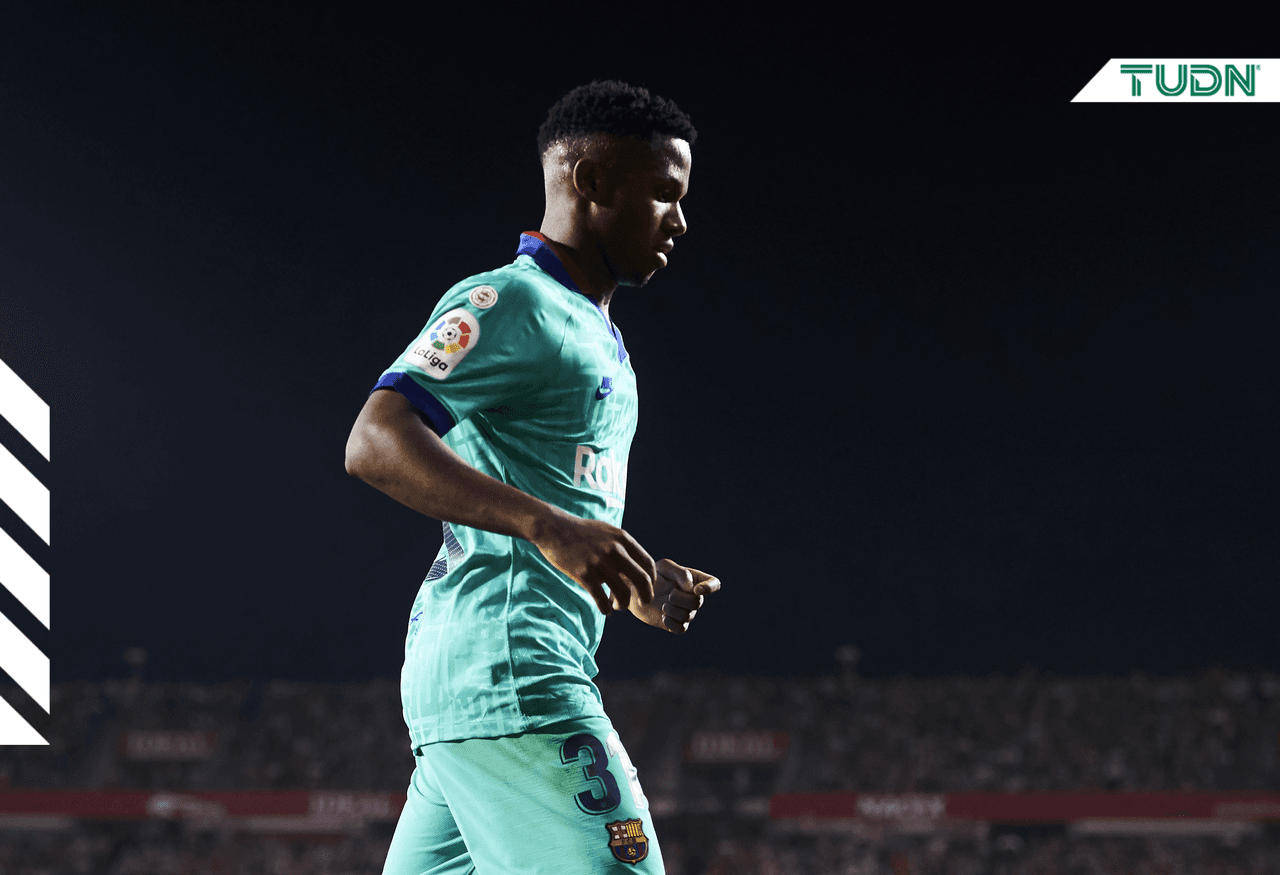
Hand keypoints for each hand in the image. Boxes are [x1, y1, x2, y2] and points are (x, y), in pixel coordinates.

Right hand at [531, 509, 655, 615]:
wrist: (554, 528)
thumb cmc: (580, 532)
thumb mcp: (606, 531)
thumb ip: (622, 545)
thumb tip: (634, 564)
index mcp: (622, 539)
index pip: (648, 563)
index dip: (651, 580)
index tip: (647, 588)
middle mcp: (615, 550)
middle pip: (641, 579)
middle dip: (646, 596)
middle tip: (644, 603)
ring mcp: (599, 562)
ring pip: (623, 592)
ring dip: (624, 604)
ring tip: (619, 607)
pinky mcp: (584, 573)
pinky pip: (601, 598)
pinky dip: (606, 609)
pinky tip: (606, 611)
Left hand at [623, 558, 719, 633]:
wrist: (636, 591)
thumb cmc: (653, 576)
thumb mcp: (664, 567)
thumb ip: (679, 573)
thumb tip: (692, 588)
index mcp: (695, 580)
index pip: (714, 584)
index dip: (710, 588)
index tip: (696, 589)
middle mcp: (694, 597)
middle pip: (698, 602)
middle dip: (681, 599)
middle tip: (669, 594)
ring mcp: (686, 612)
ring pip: (687, 616)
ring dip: (672, 610)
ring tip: (663, 604)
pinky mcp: (676, 625)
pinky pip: (680, 629)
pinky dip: (670, 622)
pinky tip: (662, 616)